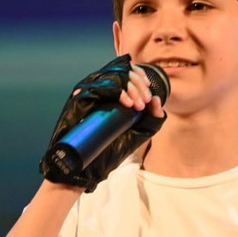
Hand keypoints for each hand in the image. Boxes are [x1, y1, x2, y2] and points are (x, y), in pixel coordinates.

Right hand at [39, 54, 165, 191]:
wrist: (90, 166)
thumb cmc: (111, 149)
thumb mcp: (138, 133)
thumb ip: (152, 119)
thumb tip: (157, 100)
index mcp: (110, 91)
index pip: (125, 70)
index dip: (140, 76)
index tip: (148, 93)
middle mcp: (98, 87)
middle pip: (120, 71)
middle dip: (138, 85)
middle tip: (144, 103)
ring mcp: (88, 91)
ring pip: (111, 76)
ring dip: (130, 87)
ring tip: (136, 105)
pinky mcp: (80, 98)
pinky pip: (99, 87)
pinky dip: (116, 91)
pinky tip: (127, 103)